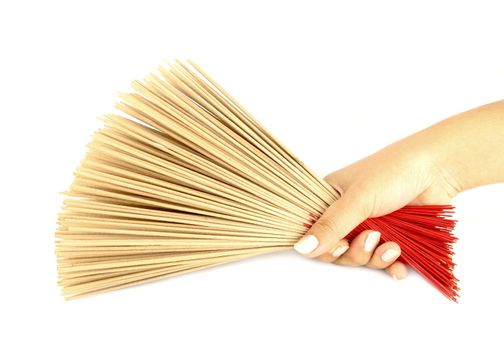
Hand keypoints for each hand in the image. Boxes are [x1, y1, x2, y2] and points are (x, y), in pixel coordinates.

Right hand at [294, 139, 459, 279]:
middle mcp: (349, 215)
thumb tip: (301, 248)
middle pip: (339, 251)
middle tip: (372, 239)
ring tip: (393, 245)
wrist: (439, 170)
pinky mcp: (394, 237)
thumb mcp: (357, 200)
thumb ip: (330, 226)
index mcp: (332, 199)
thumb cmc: (393, 172)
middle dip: (356, 252)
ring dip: (376, 258)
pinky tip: (400, 264)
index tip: (340, 245)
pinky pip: (386, 263)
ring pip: (362, 258)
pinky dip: (392, 267)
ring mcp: (372, 227)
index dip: (324, 246)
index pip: (316, 232)